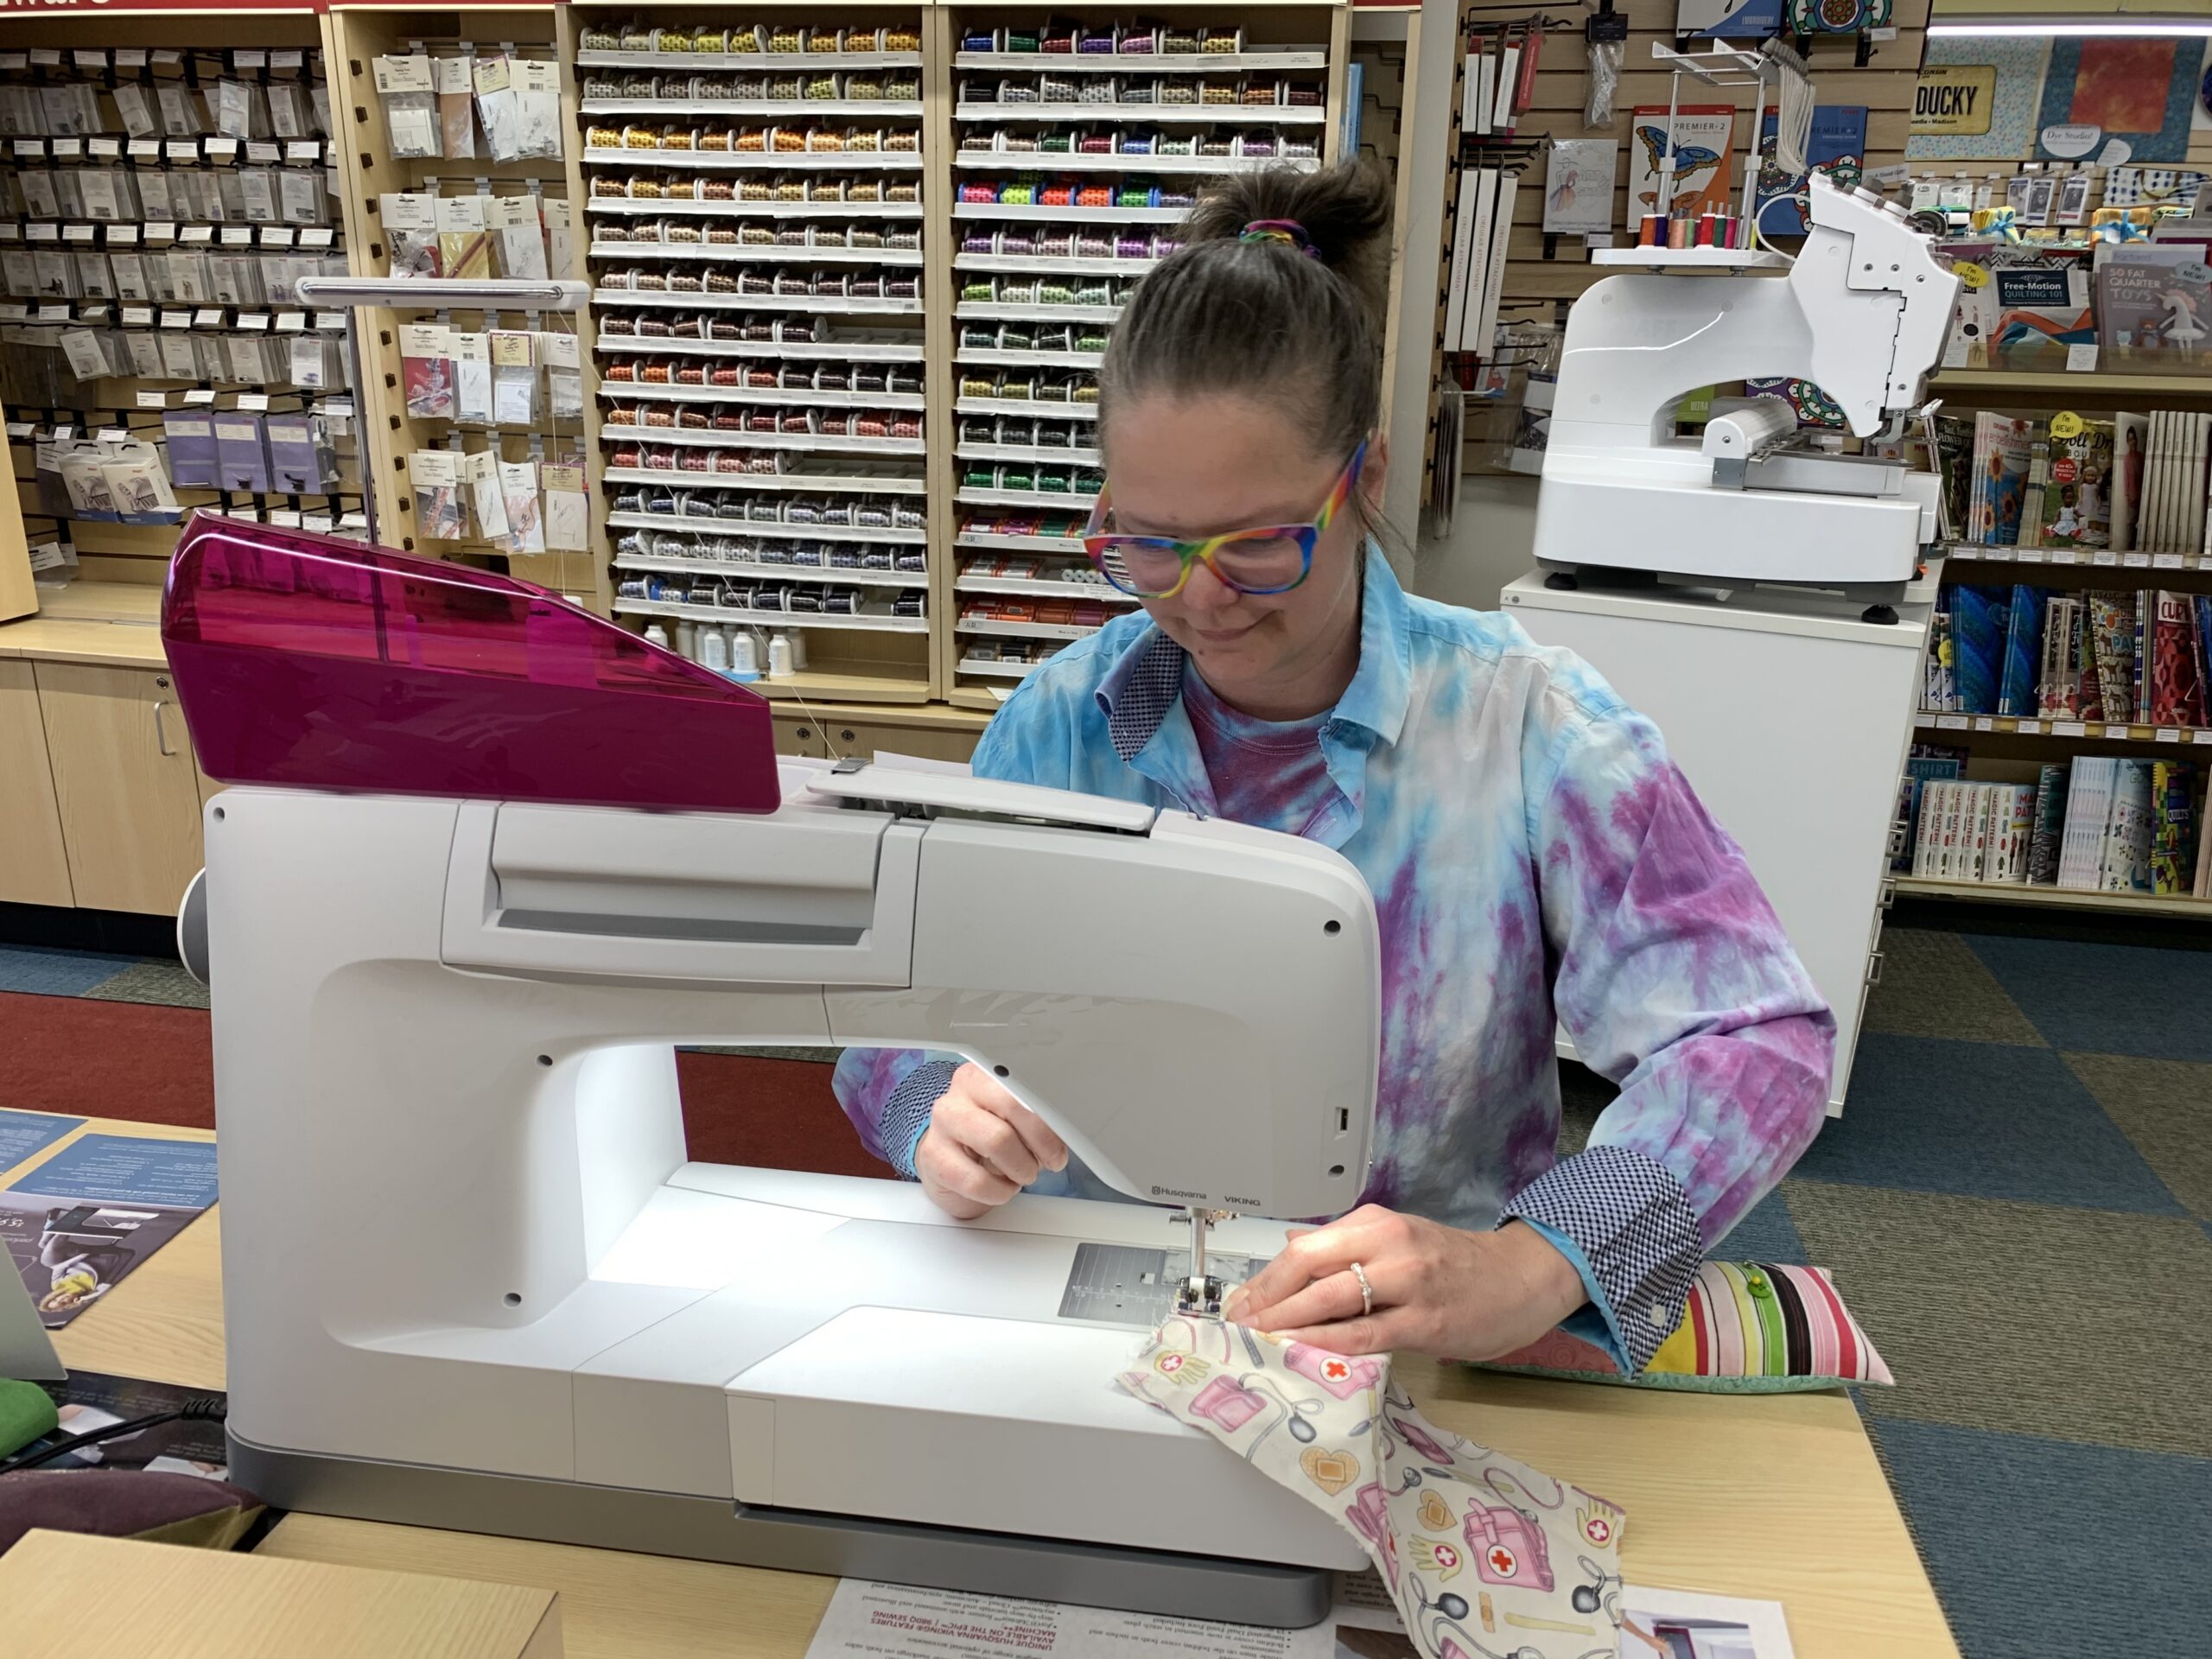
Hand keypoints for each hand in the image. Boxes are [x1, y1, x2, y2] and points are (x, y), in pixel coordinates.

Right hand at [914, 1062, 1068, 1218]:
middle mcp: (961, 1092)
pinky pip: (976, 1180)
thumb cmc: (988, 1138)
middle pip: (1013, 1107)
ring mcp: (943, 1122)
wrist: (948, 1162)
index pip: (1025, 1085)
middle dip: (1041, 1142)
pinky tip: (1002, 1188)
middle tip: (1050, 1161)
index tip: (1064, 1137)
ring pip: (996, 1140)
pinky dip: (999, 1191)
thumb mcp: (1013, 1121)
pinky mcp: (933, 1156)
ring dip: (1021, 1167)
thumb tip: (1067, 1128)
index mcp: (986, 1075)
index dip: (1049, 1116)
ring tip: (1023, 1175)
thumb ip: (1036, 1117)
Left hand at [1220, 1207, 1585, 1358]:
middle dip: (1264, 1299)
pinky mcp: (1425, 1320)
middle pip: (1306, 1265)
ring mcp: (1407, 1281)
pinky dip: (1326, 1343)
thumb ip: (1346, 1248)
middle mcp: (1387, 1243)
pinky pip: (1364, 1333)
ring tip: (1258, 1341)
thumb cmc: (1456, 1264)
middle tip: (1238, 1326)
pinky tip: (1302, 1352)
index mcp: (1374, 1222)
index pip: (1303, 1246)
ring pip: (1330, 1299)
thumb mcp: (1397, 1240)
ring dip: (1286, 1323)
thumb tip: (1291, 1251)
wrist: (1522, 1277)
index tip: (1241, 1302)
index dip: (1265, 1277)